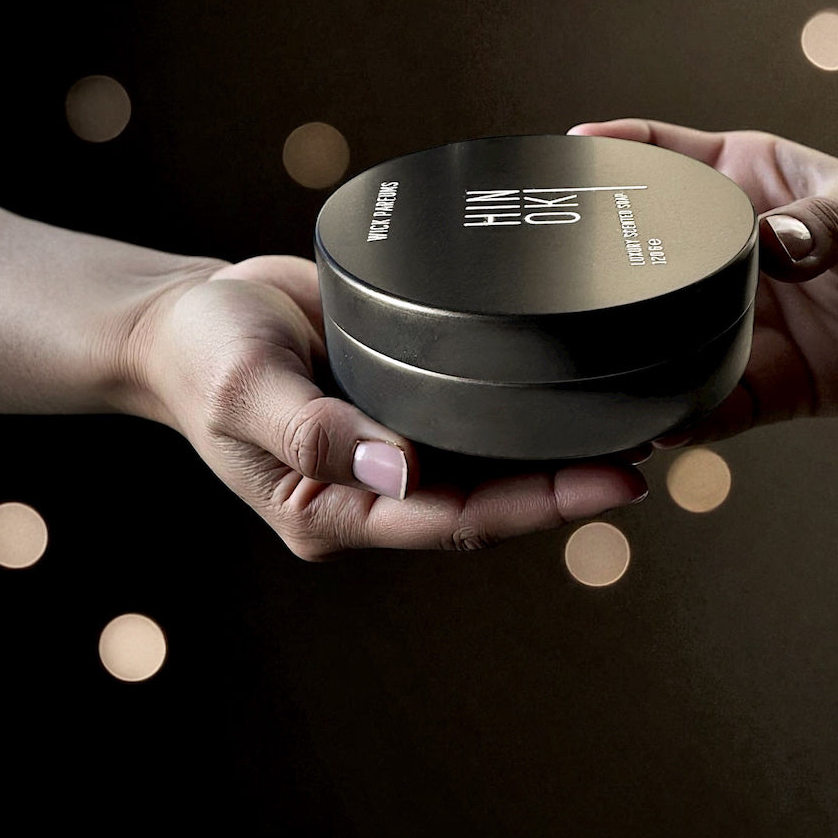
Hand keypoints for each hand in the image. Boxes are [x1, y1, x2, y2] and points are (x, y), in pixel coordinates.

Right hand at [127, 254, 647, 558]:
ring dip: (555, 452)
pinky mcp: (400, 403)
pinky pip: (469, 417)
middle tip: (651, 450)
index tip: (615, 483)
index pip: (454, 520)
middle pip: (488, 502)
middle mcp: (374, 491)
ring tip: (634, 422)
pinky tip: (565, 389)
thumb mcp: (244, 390)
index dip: (540, 507)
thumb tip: (401, 471)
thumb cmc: (201, 356)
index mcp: (333, 512)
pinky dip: (519, 411)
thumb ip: (314, 434)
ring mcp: (391, 449)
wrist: (186, 316)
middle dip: (569, 486)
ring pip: (487, 464)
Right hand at [568, 119, 837, 443]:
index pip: (659, 159)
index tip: (561, 153)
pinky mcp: (764, 384)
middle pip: (642, 264)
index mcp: (738, 187)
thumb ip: (827, 223)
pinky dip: (685, 419)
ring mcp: (737, 322)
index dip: (609, 152)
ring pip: (665, 343)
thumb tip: (777, 246)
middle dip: (598, 277)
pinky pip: (713, 405)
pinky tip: (660, 426)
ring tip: (589, 378)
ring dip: (633, 363)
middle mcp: (723, 258)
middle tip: (552, 291)